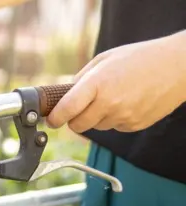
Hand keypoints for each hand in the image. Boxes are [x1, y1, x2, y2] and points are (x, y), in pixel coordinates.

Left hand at [47, 32, 185, 132]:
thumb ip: (81, 79)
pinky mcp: (134, 125)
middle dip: (74, 120)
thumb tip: (64, 96)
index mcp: (98, 83)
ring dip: (96, 117)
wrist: (177, 67)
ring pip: (97, 127)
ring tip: (112, 97)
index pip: (67, 109)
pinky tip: (126, 102)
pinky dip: (114, 119)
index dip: (55, 118)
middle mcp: (110, 103)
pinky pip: (114, 127)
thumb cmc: (139, 58)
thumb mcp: (104, 60)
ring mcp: (123, 116)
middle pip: (78, 126)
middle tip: (78, 109)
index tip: (51, 120)